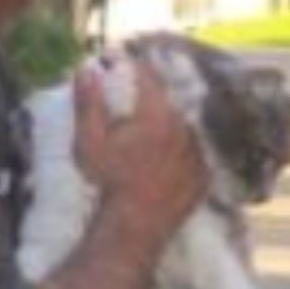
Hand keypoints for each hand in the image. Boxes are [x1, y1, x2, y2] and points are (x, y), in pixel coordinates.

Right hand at [72, 57, 206, 242]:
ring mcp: (198, 151)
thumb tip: (85, 67)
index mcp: (158, 112)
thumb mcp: (90, 140)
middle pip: (169, 99)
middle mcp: (184, 126)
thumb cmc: (109, 180)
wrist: (135, 224)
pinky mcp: (204, 174)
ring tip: (149, 134)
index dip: (133, 67)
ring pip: (184, 125)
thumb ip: (89, 102)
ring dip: (169, 123)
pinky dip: (180, 151)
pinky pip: (193, 153)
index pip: (148, 76)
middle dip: (151, 95)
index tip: (121, 64)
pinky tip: (164, 159)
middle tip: (134, 100)